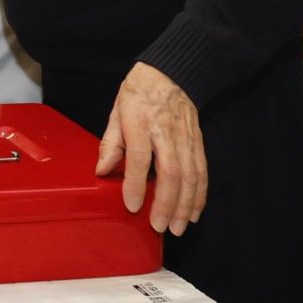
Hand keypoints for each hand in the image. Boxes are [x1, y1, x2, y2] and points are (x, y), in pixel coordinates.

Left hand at [95, 62, 206, 235]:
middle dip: (166, 203)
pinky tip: (194, 212)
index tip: (132, 205)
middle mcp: (166, 132)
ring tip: (177, 227)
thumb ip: (110, 143)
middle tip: (159, 226)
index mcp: (140, 122)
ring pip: (190, 176)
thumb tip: (101, 170)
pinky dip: (200, 194)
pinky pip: (202, 171)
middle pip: (170, 172)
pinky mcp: (198, 143)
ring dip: (185, 205)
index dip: (135, 183)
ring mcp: (185, 138)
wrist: (170, 75)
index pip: (139, 157)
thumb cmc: (139, 94)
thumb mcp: (116, 112)